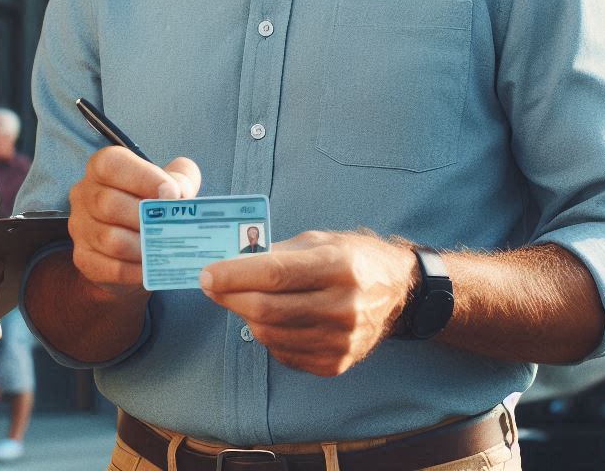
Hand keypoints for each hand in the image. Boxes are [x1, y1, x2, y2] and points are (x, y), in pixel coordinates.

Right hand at [68, 147, 200, 295]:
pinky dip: (137, 270)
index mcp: (102, 167)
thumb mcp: (172, 183)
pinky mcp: (84, 258)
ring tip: (164, 248)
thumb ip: (182, 180)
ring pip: (110, 239)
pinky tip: (153, 267)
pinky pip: (110, 267)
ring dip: (143, 246)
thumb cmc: (153, 205)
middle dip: (145, 218)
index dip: (142, 177)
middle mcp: (84, 193)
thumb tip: (181, 194)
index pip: (111, 164)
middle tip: (171, 227)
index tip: (172, 193)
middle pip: (107, 203)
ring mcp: (80, 227)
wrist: (136, 247)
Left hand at [200, 230, 417, 376]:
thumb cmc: (351, 257)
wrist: (397, 292)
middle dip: (229, 297)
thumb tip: (230, 262)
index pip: (274, 273)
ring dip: (244, 316)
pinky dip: (267, 335)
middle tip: (211, 286)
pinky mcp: (335, 364)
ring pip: (269, 335)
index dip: (233, 275)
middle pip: (266, 309)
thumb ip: (276, 252)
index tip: (207, 273)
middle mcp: (342, 306)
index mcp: (337, 266)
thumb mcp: (318, 241)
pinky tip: (269, 318)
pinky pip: (283, 353)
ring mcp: (340, 340)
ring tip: (241, 299)